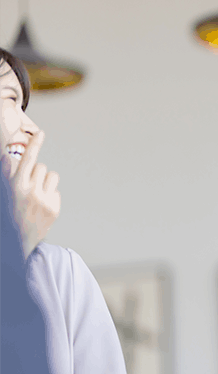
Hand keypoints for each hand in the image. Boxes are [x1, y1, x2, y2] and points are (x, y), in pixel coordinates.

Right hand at [1, 131, 59, 258]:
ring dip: (45, 181)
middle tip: (28, 186)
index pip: (27, 159)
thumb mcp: (4, 192)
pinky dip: (49, 195)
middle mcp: (31, 191)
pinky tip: (40, 205)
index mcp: (15, 185)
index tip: (41, 133)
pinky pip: (56, 191)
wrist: (16, 241)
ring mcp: (44, 200)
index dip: (35, 144)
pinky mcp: (55, 208)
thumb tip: (6, 155)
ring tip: (35, 194)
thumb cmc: (8, 213)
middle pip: (41, 167)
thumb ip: (6, 174)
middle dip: (35, 173)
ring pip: (52, 176)